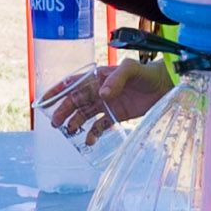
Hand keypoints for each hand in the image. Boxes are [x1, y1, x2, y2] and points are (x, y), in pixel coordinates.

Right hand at [43, 57, 165, 135]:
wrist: (168, 86)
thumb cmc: (148, 73)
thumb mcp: (132, 68)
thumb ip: (117, 78)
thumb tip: (102, 94)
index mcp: (98, 77)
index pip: (73, 83)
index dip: (57, 91)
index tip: (43, 100)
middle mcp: (99, 90)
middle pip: (75, 101)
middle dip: (63, 111)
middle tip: (56, 123)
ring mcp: (107, 104)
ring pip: (84, 115)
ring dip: (75, 123)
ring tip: (70, 133)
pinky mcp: (116, 116)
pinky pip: (100, 126)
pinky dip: (92, 134)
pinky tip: (89, 141)